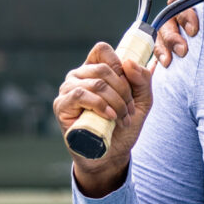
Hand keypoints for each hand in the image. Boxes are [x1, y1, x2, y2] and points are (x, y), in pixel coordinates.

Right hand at [53, 42, 154, 196]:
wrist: (112, 153)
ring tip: (121, 118)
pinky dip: (99, 105)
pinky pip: (80, 95)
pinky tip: (109, 117)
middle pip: (103, 68)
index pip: (102, 50)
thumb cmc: (124, 123)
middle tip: (129, 109)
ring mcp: (68, 89)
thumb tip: (129, 62)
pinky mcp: (61, 106)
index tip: (129, 83)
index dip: (118, 62)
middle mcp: (79, 75)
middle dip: (123, 90)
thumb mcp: (143, 100)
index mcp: (96, 69)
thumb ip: (142, 79)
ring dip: (115, 102)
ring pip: (96, 83)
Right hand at [154, 0, 203, 66]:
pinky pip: (160, 46)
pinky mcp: (172, 40)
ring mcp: (174, 23)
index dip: (186, 12)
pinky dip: (160, 55)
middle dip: (173, 34)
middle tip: (183, 49)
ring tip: (170, 61)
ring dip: (165, 46)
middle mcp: (180, 5)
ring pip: (162, 31)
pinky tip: (162, 65)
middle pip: (169, 16)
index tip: (194, 29)